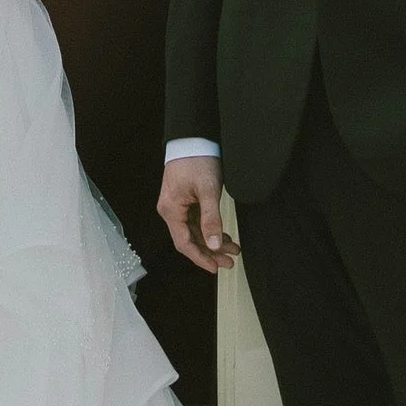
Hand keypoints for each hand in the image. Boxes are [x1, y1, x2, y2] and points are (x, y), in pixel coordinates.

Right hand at [159, 156, 235, 273]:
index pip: (184, 243)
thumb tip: (213, 245)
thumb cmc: (197, 160)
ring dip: (213, 242)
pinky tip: (225, 235)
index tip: (216, 268)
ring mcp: (178, 206)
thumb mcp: (207, 190)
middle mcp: (171, 211)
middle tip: (230, 262)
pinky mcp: (186, 201)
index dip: (200, 258)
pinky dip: (211, 230)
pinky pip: (197, 222)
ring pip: (196, 232)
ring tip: (234, 249)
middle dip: (211, 252)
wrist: (193, 138)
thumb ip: (211, 218)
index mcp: (171, 210)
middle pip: (190, 240)